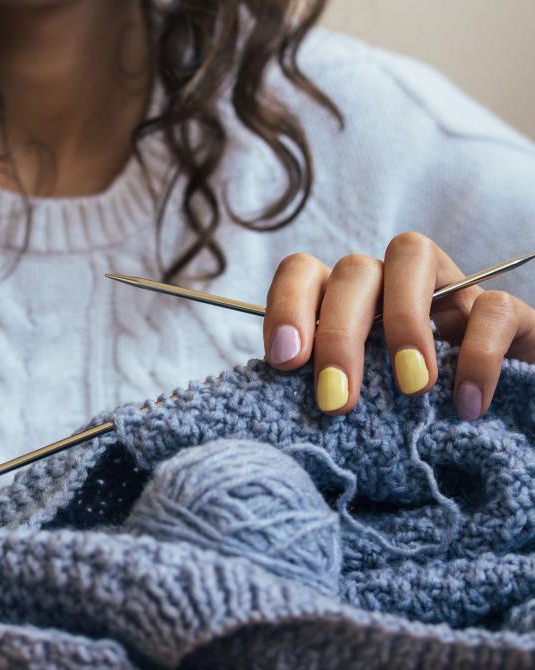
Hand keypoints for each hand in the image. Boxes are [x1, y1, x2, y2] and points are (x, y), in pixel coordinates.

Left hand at [263, 232, 534, 417]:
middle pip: (353, 270)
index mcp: (343, 300)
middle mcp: (388, 282)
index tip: (284, 362)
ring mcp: (447, 287)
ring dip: (402, 320)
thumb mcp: (359, 403)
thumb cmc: (407, 419)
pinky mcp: (504, 313)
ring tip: (410, 388)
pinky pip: (492, 307)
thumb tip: (277, 407)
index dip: (286, 307)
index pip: (301, 272)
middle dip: (339, 334)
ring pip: (412, 253)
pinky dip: (477, 355)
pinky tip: (465, 406)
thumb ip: (324, 390)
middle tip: (337, 401)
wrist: (502, 427)